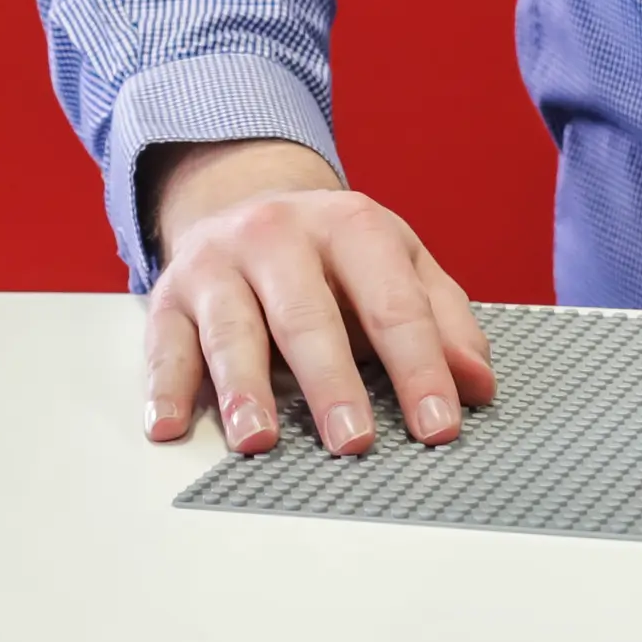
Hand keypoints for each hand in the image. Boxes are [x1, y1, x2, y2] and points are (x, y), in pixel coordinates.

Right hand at [142, 138, 494, 456]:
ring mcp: (218, 263)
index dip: (420, 368)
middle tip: (355, 441)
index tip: (438, 426)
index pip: (394, 305)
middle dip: (332, 383)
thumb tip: (477, 383)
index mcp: (351, 225)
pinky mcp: (169, 296)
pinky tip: (170, 426)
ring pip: (233, 331)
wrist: (245, 200)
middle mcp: (279, 236)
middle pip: (308, 317)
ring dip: (244, 389)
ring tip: (258, 439)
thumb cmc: (334, 254)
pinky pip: (164, 344)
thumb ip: (444, 320)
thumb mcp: (400, 264)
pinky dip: (166, 388)